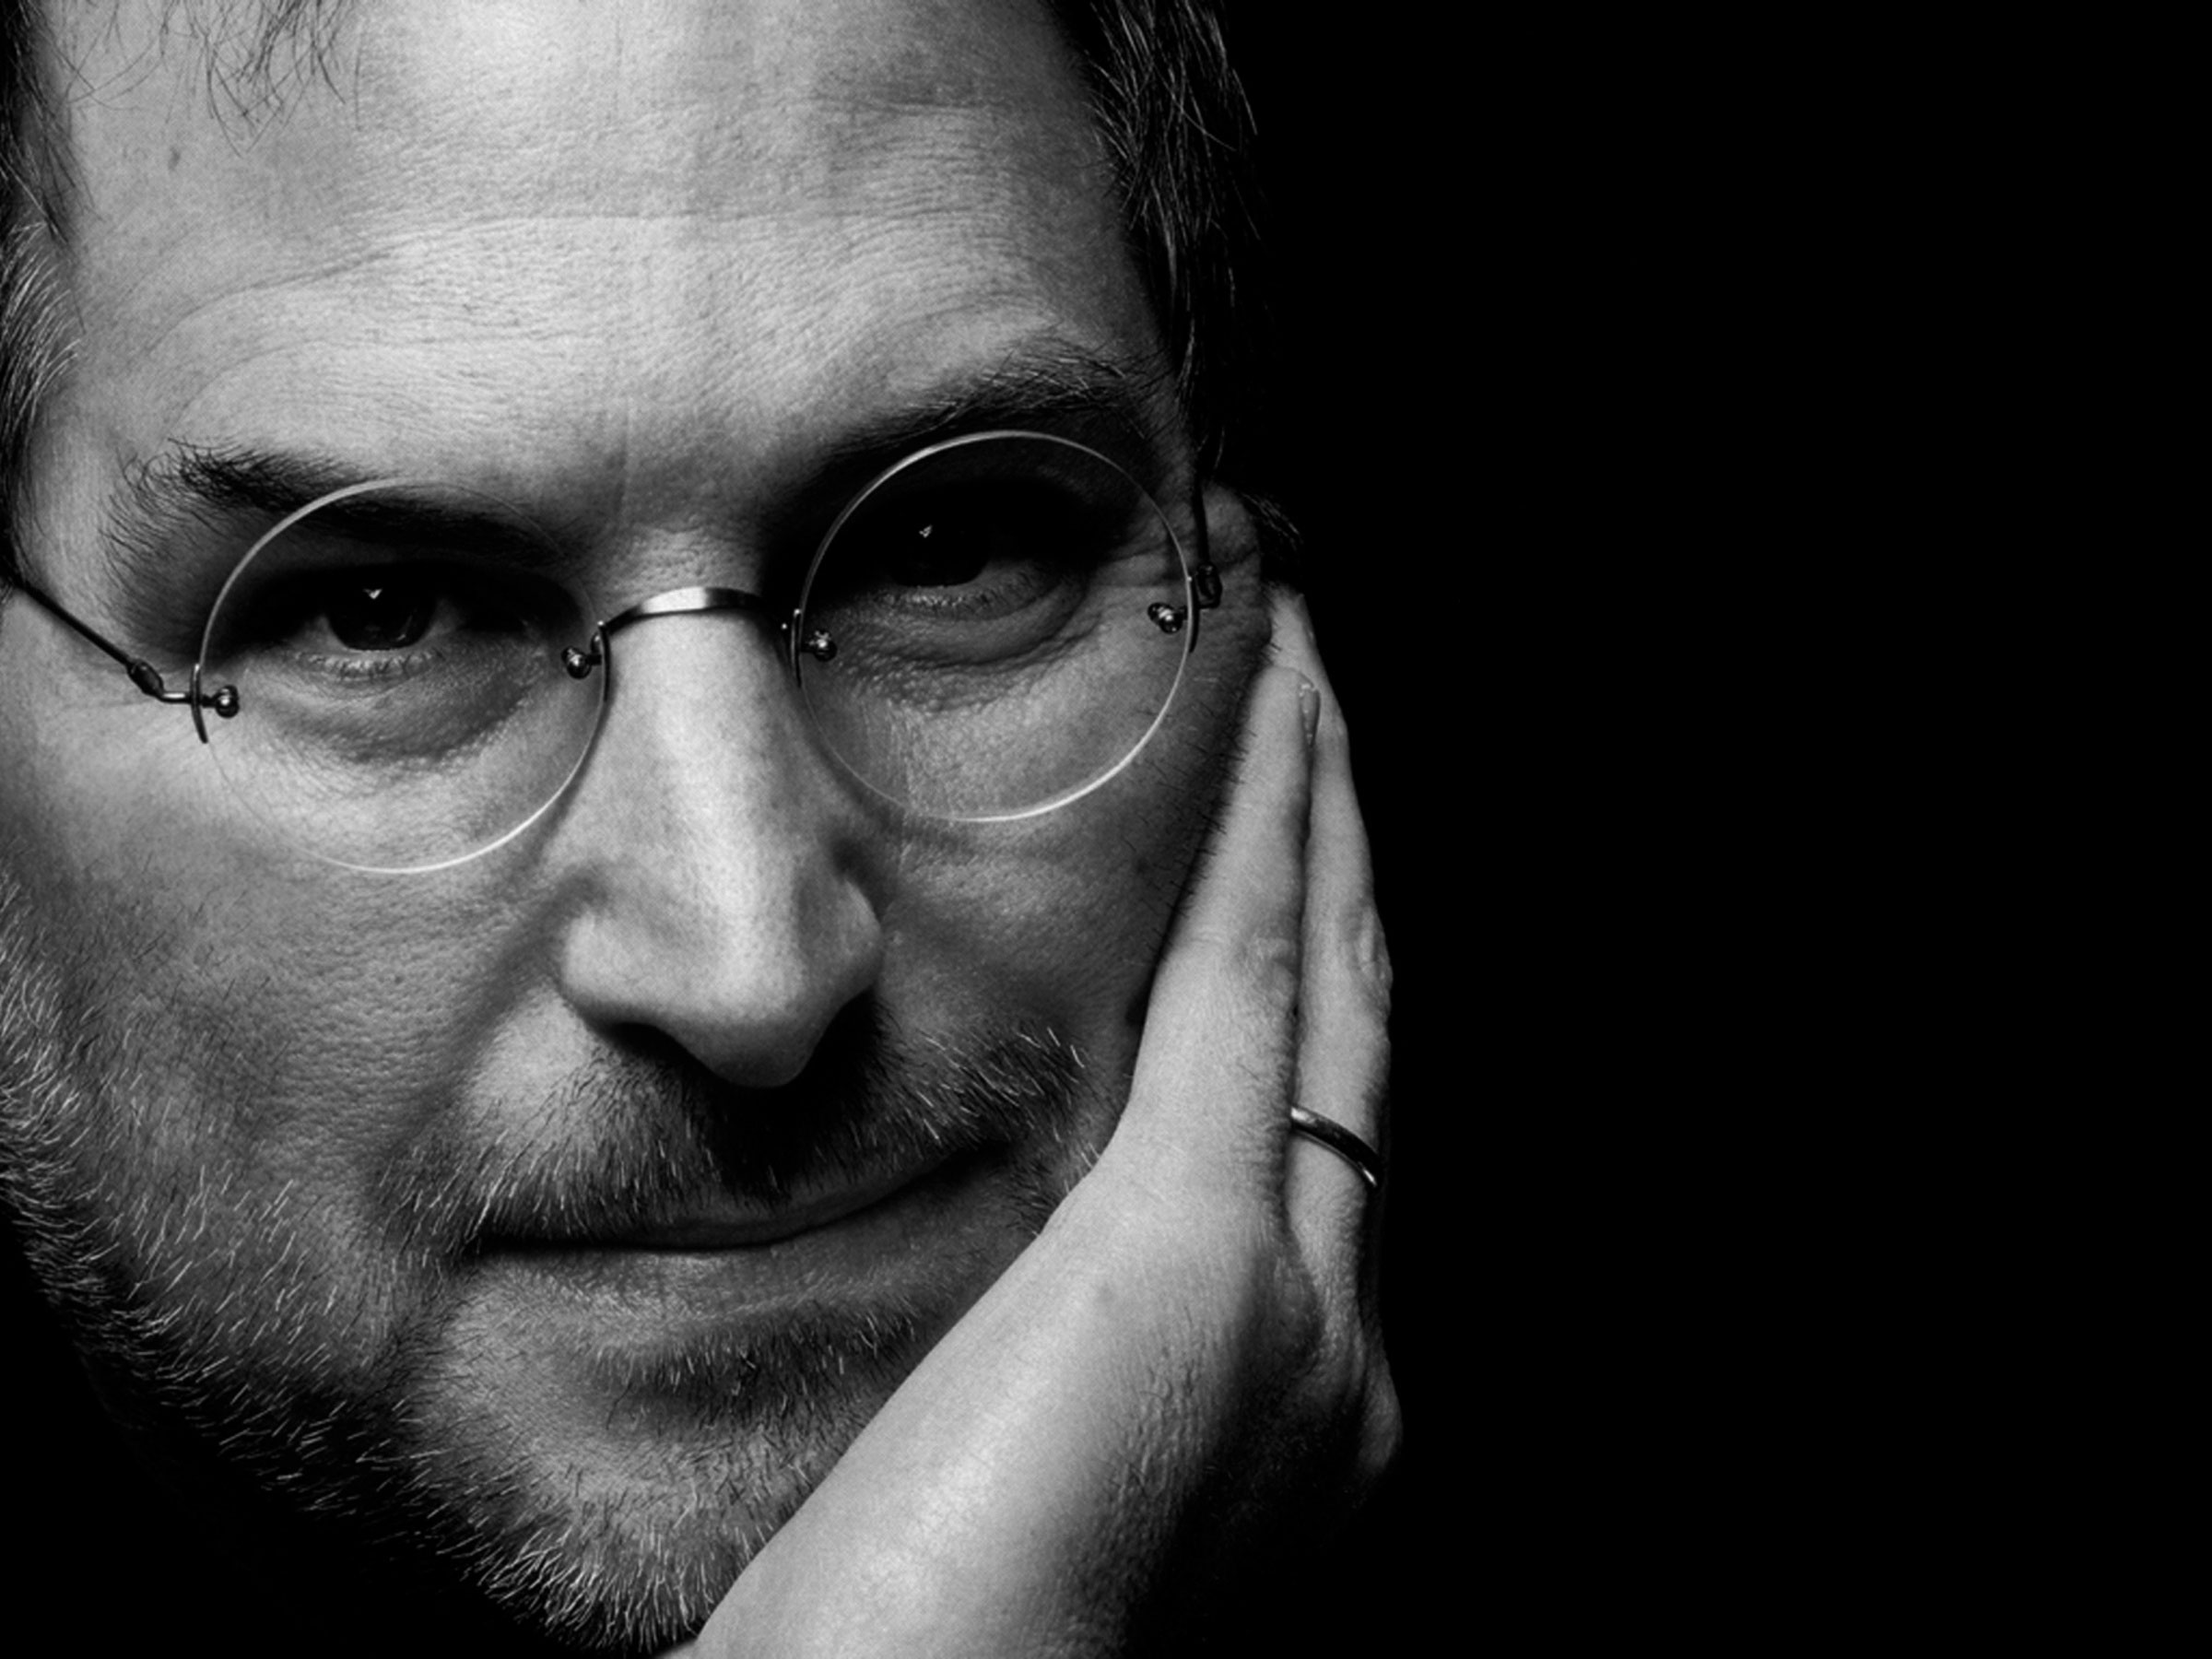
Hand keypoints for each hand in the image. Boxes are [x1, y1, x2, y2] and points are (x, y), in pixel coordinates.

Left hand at [668, 590, 1397, 1656]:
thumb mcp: (1023, 1480)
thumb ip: (1059, 1363)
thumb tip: (1012, 1292)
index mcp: (1293, 1403)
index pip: (1317, 1130)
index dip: (1315, 972)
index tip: (1281, 851)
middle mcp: (1340, 1349)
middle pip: (1353, 1035)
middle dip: (1341, 863)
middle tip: (1323, 713)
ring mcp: (1292, 1296)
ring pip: (1326, 980)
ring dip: (1318, 814)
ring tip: (1307, 678)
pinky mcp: (1193, 1250)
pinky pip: (1253, 975)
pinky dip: (1275, 827)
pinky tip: (1278, 704)